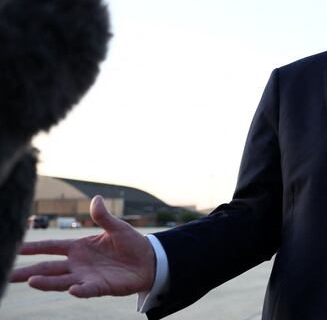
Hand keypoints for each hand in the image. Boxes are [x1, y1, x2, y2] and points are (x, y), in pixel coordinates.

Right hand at [10, 195, 155, 296]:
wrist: (149, 261)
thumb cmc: (131, 243)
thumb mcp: (117, 227)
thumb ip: (103, 216)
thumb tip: (96, 199)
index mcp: (78, 247)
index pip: (50, 247)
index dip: (32, 248)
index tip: (14, 249)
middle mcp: (77, 263)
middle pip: (47, 268)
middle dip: (27, 271)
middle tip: (7, 275)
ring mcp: (86, 276)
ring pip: (60, 281)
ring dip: (46, 282)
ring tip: (30, 281)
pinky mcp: (99, 287)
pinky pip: (86, 290)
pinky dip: (79, 290)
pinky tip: (71, 289)